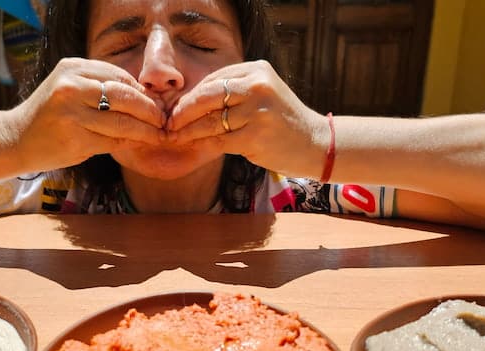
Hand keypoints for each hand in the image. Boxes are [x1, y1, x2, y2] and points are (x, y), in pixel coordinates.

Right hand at [11, 58, 167, 170]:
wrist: (14, 139)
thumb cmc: (49, 116)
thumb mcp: (70, 89)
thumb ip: (100, 87)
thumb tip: (146, 97)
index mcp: (72, 67)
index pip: (119, 76)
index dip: (141, 91)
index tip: (156, 103)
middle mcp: (71, 86)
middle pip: (125, 96)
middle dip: (150, 110)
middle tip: (163, 120)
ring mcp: (71, 113)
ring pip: (121, 121)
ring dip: (145, 130)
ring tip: (158, 135)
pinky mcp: (74, 138)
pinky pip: (111, 140)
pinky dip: (127, 143)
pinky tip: (135, 144)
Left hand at [166, 60, 328, 178]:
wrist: (316, 143)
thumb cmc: (283, 121)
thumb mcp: (262, 94)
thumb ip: (234, 92)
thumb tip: (191, 100)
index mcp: (257, 70)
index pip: (213, 79)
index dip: (190, 95)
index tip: (175, 108)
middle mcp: (257, 86)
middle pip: (207, 95)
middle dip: (183, 110)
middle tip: (168, 123)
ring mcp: (258, 110)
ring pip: (210, 119)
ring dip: (188, 130)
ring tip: (174, 137)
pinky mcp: (257, 135)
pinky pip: (219, 139)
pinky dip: (201, 144)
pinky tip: (192, 147)